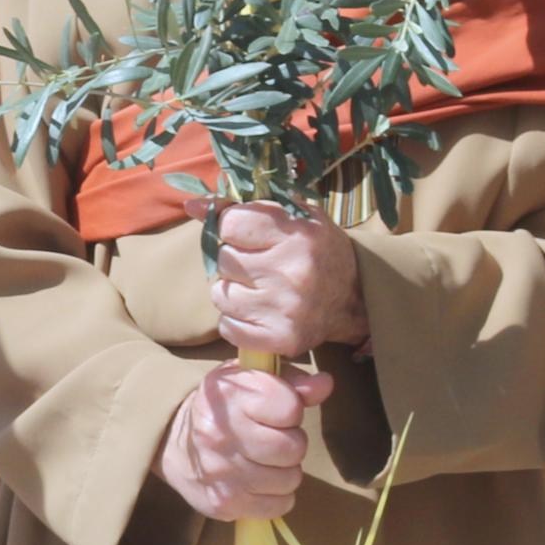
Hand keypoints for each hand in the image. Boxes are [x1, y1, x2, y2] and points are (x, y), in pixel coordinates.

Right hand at [158, 363, 337, 521]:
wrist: (172, 441)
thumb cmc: (225, 406)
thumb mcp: (252, 380)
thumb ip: (291, 381)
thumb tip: (325, 384)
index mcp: (230, 395)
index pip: (290, 408)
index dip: (290, 411)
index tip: (275, 412)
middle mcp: (221, 434)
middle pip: (293, 448)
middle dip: (291, 443)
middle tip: (272, 439)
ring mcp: (221, 473)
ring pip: (290, 479)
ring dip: (284, 471)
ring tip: (265, 460)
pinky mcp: (224, 504)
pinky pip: (279, 505)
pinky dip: (276, 496)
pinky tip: (259, 482)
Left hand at [198, 198, 366, 359]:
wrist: (353, 298)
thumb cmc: (316, 250)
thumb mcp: (291, 216)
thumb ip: (242, 206)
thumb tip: (191, 205)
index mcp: (298, 234)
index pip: (230, 224)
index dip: (233, 228)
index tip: (248, 234)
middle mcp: (293, 272)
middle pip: (223, 260)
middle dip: (234, 260)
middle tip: (258, 265)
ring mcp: (287, 309)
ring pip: (220, 295)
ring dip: (232, 292)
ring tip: (259, 289)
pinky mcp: (281, 338)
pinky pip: (228, 327)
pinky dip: (236, 321)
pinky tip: (258, 312)